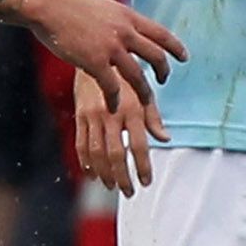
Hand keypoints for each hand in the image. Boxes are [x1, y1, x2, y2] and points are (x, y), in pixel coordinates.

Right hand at [29, 0, 185, 115]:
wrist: (50, 5)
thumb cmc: (70, 5)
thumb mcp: (104, 6)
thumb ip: (117, 19)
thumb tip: (124, 25)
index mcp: (128, 17)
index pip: (160, 33)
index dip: (175, 46)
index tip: (184, 57)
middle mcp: (125, 31)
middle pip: (155, 55)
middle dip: (163, 71)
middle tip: (164, 80)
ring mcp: (111, 47)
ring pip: (137, 75)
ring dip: (144, 92)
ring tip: (145, 103)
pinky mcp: (95, 61)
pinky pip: (111, 86)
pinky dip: (114, 99)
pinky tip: (113, 107)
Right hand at [74, 71, 165, 194]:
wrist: (98, 53)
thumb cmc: (126, 74)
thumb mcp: (143, 92)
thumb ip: (153, 117)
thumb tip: (165, 138)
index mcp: (132, 108)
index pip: (139, 145)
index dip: (143, 166)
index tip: (146, 182)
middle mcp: (112, 114)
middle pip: (117, 154)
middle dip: (123, 177)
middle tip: (129, 191)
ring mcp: (93, 116)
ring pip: (97, 154)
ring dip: (105, 174)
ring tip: (112, 186)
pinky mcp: (80, 115)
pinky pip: (81, 144)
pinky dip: (86, 163)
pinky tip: (92, 174)